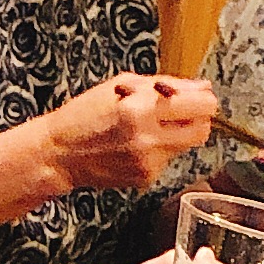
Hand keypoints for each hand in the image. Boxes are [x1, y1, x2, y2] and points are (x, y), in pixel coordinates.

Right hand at [39, 74, 216, 193]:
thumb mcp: (123, 85)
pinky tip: (136, 145)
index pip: (200, 107)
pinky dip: (159, 150)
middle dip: (197, 119)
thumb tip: (201, 86)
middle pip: (202, 130)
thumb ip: (166, 85)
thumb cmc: (85, 114)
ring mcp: (149, 162)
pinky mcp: (146, 178)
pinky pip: (168, 160)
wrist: (59, 154)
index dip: (203, 100)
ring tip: (150, 127)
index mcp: (142, 109)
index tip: (199, 97)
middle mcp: (149, 138)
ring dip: (177, 134)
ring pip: (187, 146)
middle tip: (181, 112)